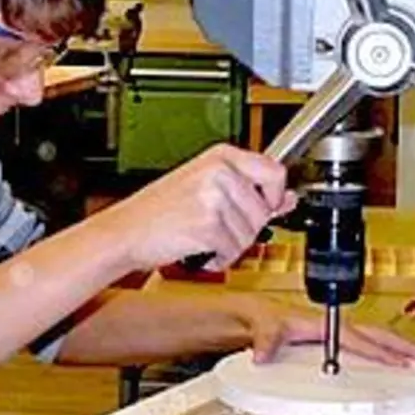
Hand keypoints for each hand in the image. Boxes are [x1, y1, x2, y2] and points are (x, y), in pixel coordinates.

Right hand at [102, 144, 296, 272]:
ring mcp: (214, 197)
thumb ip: (251, 190)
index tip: (265, 207)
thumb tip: (289, 198)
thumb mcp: (207, 188)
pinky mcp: (208, 225)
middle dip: (244, 228)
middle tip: (214, 226)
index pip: (275, 172)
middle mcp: (220, 172)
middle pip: (264, 211)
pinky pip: (233, 251)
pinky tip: (197, 248)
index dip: (275, 197)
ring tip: (200, 235)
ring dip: (229, 246)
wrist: (125, 232)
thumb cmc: (160, 211)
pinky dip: (218, 259)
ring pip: (250, 235)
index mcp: (221, 156)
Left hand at [234, 294, 414, 366]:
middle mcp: (336, 326)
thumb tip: (263, 354)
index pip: (359, 340)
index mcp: (324, 324)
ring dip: (402, 348)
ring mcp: (339, 332)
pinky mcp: (338, 340)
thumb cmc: (264, 316)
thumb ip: (265, 339)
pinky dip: (388, 351)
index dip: (380, 352)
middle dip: (407, 347)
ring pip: (378, 338)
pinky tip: (398, 361)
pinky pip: (370, 344)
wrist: (257, 313)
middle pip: (379, 335)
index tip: (401, 364)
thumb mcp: (262, 325)